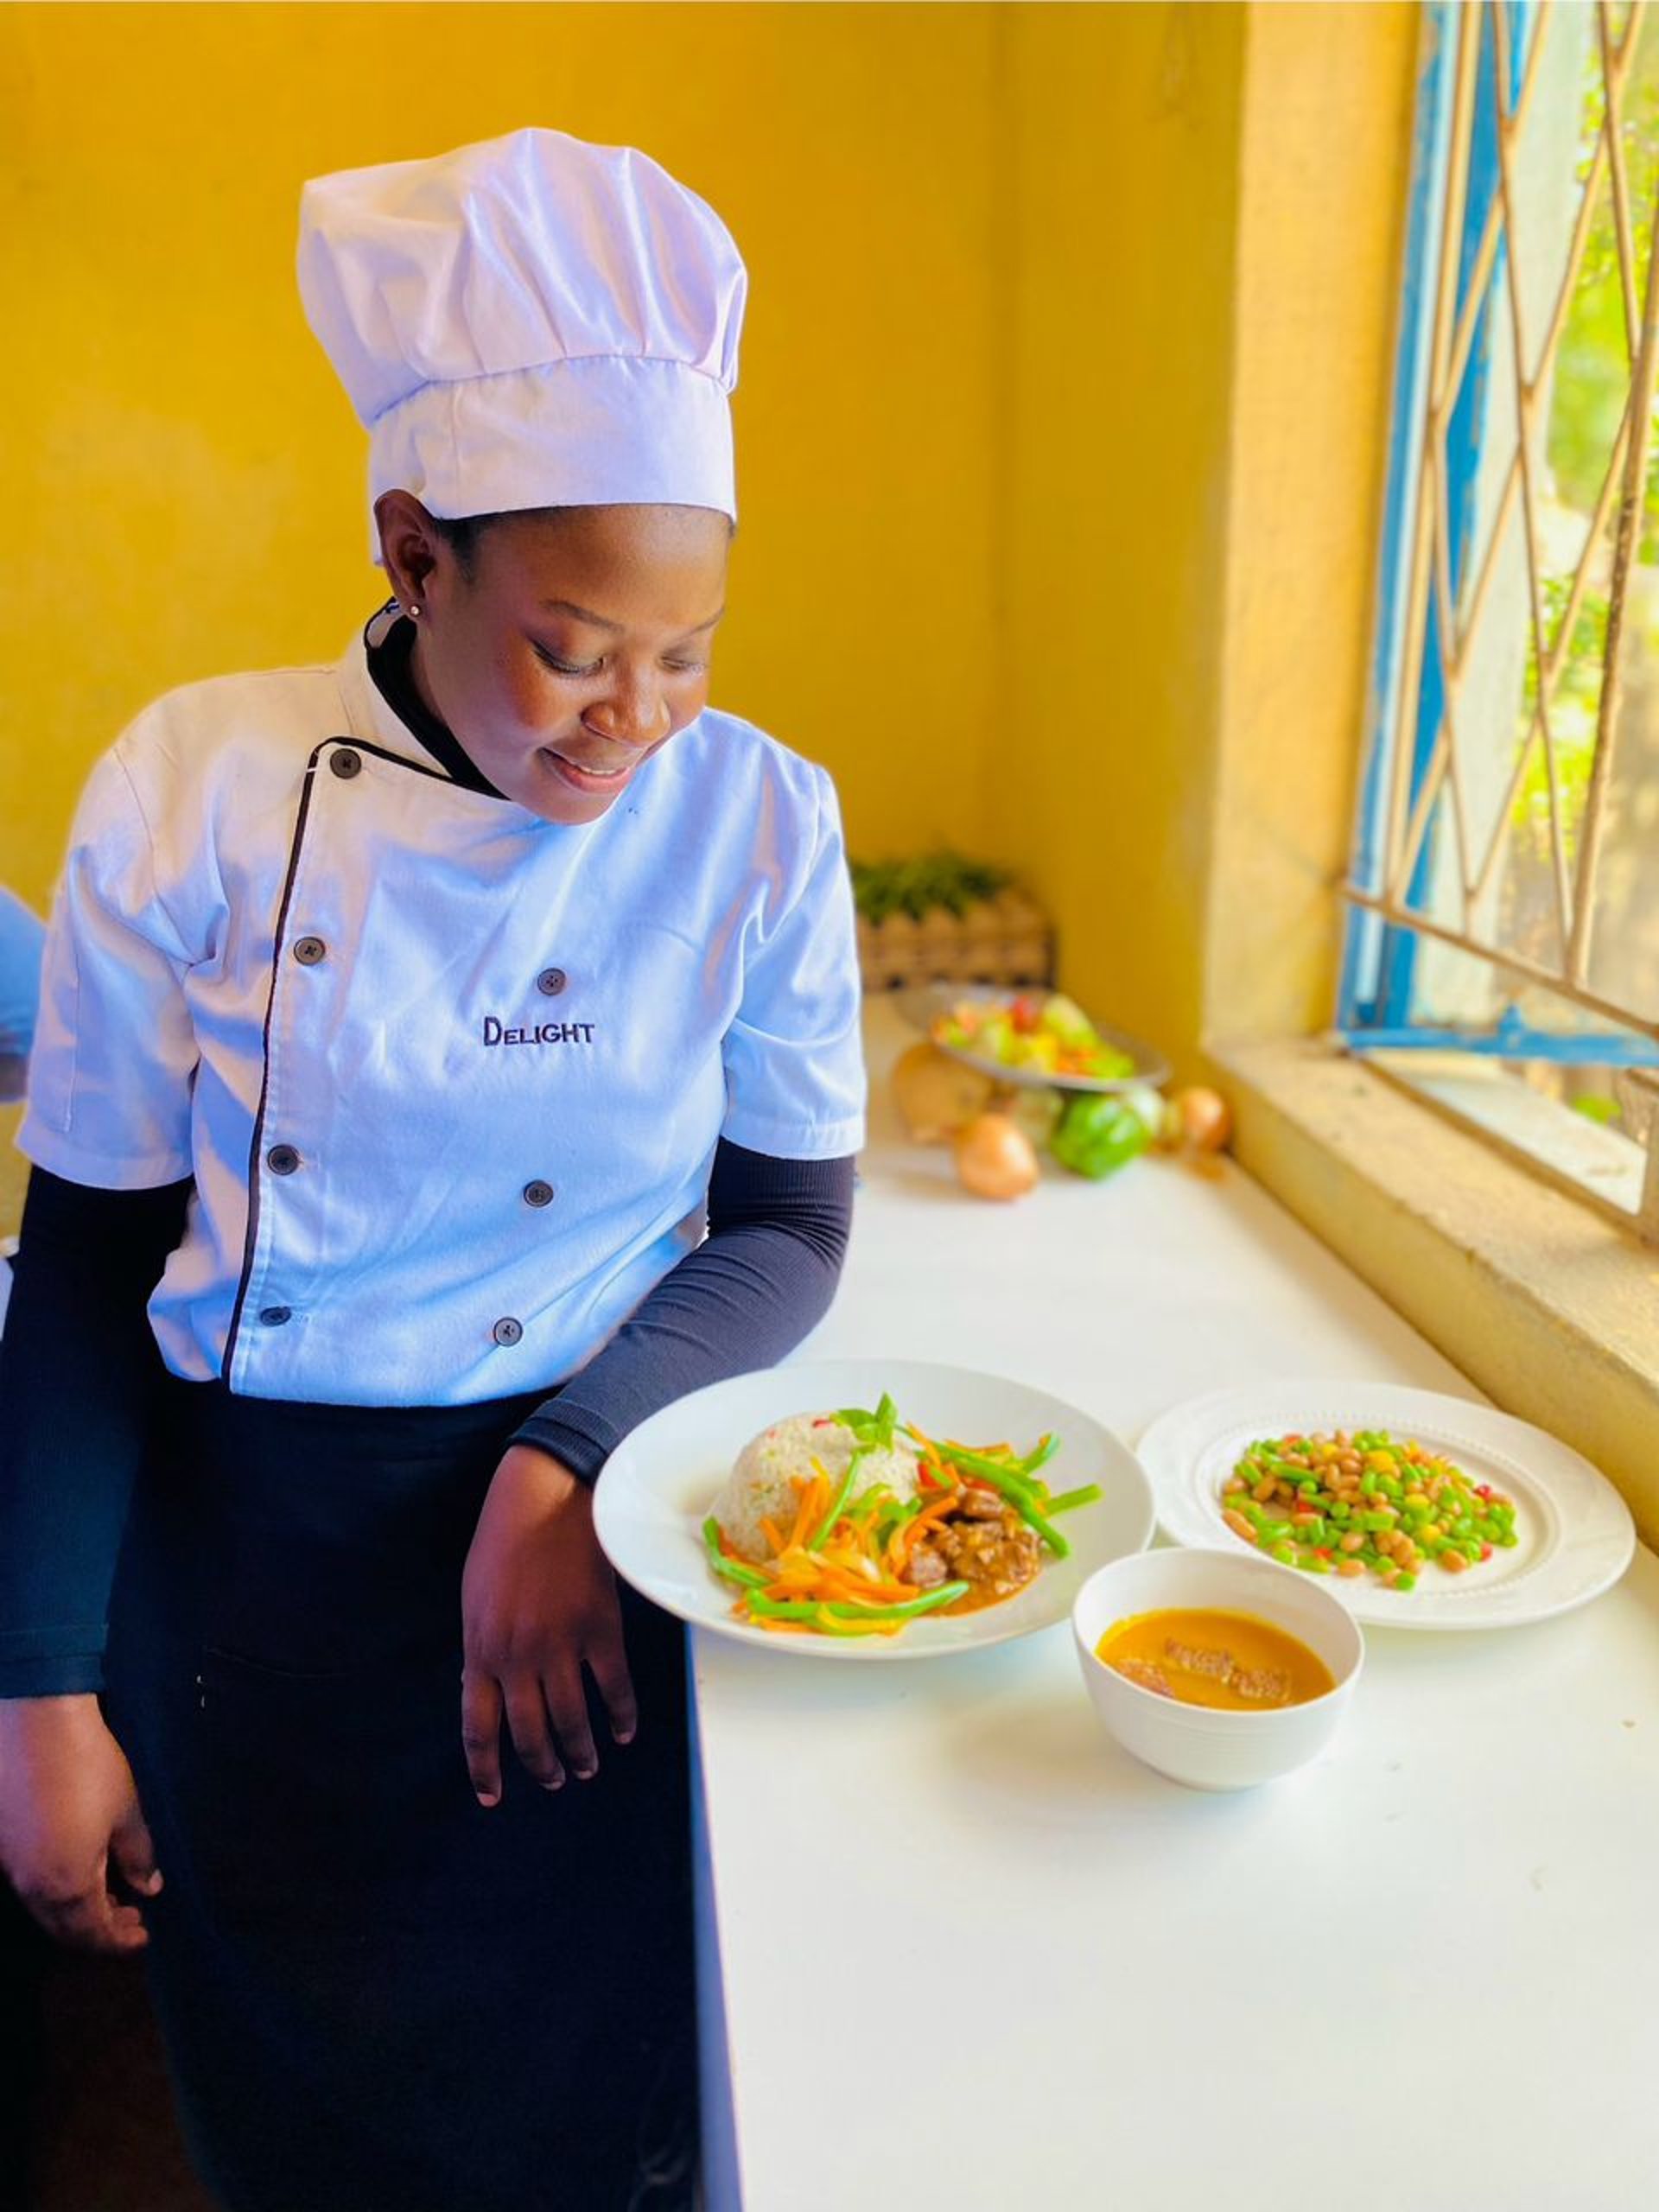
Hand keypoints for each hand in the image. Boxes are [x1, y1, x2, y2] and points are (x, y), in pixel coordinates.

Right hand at [0, 1695, 160, 1952]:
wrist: (34, 1723)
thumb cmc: (89, 1767)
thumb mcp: (126, 1811)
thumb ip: (138, 1857)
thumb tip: (149, 1888)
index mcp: (66, 1885)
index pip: (93, 1935)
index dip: (120, 1941)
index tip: (144, 1936)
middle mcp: (32, 1887)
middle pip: (64, 1930)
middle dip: (99, 1932)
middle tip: (132, 1917)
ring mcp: (10, 1868)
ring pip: (44, 1910)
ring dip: (77, 1912)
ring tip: (111, 1894)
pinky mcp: (1, 1845)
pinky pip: (31, 1886)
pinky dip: (58, 1891)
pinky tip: (79, 1869)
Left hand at [460, 1445, 636, 1804]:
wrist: (545, 1499)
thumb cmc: (503, 1543)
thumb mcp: (476, 1601)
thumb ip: (482, 1649)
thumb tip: (487, 1691)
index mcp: (479, 1650)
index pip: (477, 1728)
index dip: (485, 1769)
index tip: (492, 1795)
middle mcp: (516, 1658)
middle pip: (529, 1734)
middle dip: (542, 1766)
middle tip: (556, 1779)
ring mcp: (559, 1646)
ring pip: (571, 1721)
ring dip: (581, 1752)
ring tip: (587, 1765)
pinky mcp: (599, 1630)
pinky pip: (613, 1689)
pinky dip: (621, 1717)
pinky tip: (623, 1730)